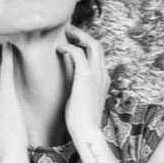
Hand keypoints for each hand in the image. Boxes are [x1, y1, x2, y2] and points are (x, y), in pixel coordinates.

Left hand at [60, 25, 108, 143]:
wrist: (87, 131)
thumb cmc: (82, 121)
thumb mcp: (84, 101)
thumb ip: (81, 90)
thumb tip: (73, 89)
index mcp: (103, 80)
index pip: (99, 56)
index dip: (87, 46)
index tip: (74, 42)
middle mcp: (103, 74)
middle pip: (98, 45)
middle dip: (84, 35)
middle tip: (69, 30)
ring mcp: (97, 74)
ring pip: (93, 44)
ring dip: (78, 35)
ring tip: (65, 32)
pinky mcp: (86, 76)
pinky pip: (78, 52)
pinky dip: (69, 47)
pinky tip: (59, 49)